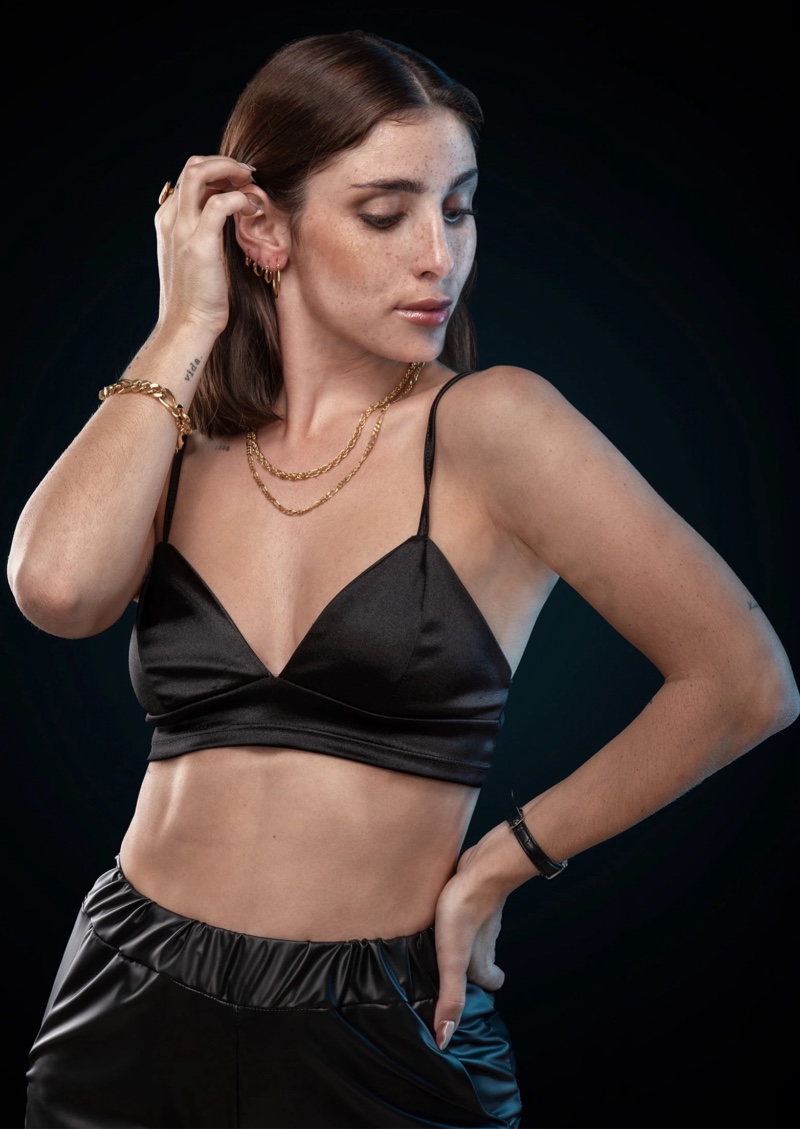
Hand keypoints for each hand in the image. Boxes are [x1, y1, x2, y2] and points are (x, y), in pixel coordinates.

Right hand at [154, 155, 261, 337]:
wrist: (187, 326)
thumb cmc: (197, 297)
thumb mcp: (196, 258)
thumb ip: (205, 232)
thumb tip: (229, 216)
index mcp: (167, 221)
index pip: (189, 178)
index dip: (217, 172)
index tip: (240, 181)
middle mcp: (171, 220)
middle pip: (192, 166)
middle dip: (223, 163)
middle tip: (248, 175)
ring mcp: (182, 230)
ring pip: (199, 173)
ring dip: (230, 171)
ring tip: (251, 184)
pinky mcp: (200, 244)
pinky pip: (221, 204)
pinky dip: (240, 198)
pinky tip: (252, 209)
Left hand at [431, 842, 507, 1051]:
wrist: (481, 868)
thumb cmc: (465, 912)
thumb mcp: (453, 960)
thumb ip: (451, 998)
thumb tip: (445, 1039)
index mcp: (482, 960)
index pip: (489, 983)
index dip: (482, 991)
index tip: (470, 999)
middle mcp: (486, 940)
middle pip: (484, 959)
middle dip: (474, 970)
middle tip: (458, 975)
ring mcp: (481, 916)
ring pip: (477, 935)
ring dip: (467, 944)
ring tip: (448, 947)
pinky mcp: (472, 896)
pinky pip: (469, 912)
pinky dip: (461, 918)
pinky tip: (445, 914)